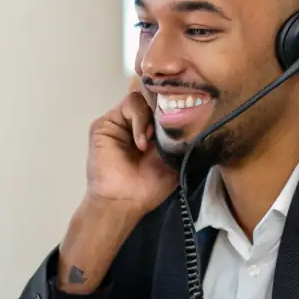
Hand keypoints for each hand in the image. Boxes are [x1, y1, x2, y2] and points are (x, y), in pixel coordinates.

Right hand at [57, 93, 177, 293]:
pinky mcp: (106, 123)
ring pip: (142, 97)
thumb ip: (179, 135)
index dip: (175, 102)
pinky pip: (128, 105)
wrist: (125, 201)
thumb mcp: (174, 157)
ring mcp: (121, 121)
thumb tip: (191, 111)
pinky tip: (141, 142)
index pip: (165, 105)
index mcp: (154, 130)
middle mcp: (138, 122)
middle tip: (173, 118)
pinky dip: (138, 120)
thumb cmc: (150, 185)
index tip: (188, 105)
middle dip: (164, 105)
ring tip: (152, 141)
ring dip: (151, 117)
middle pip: (153, 97)